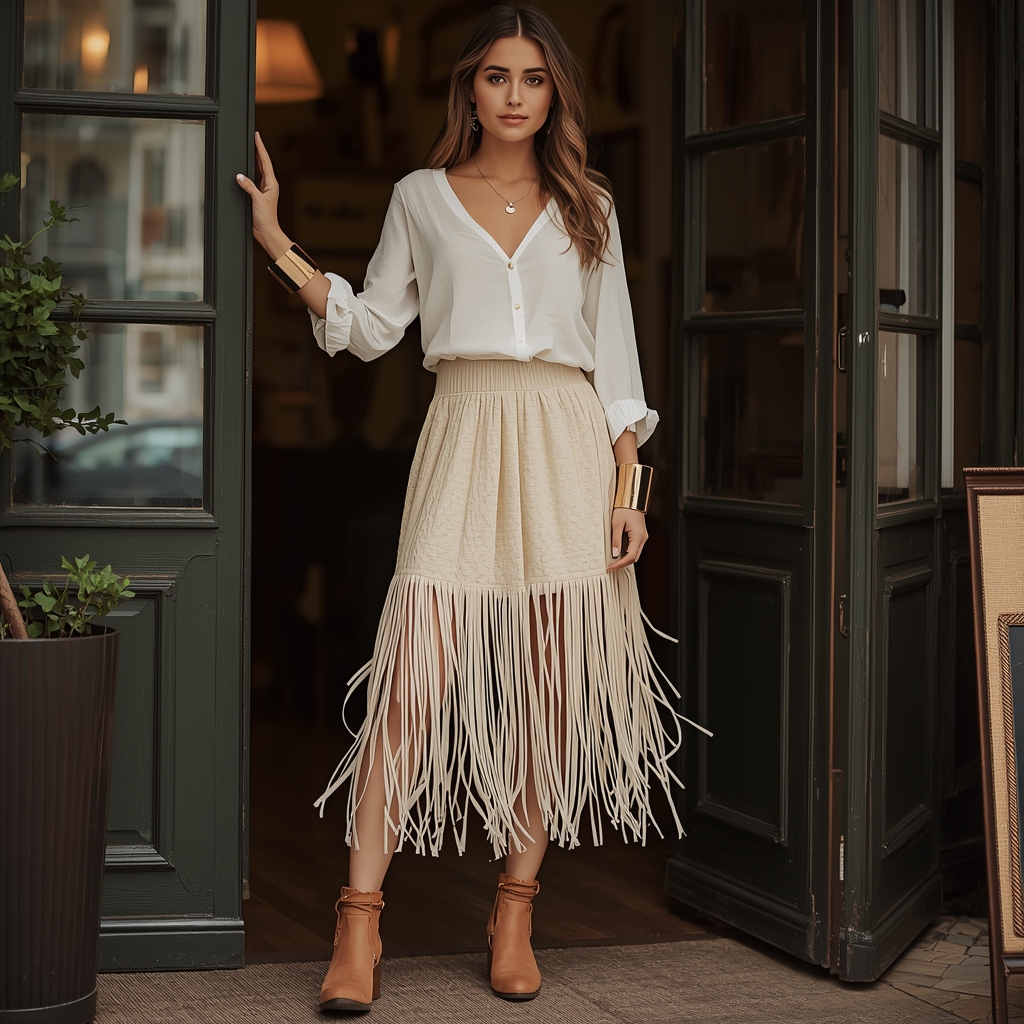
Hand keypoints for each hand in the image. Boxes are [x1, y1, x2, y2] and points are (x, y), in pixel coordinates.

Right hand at [235, 131, 289, 257]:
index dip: (261, 148)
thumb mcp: (258, 200)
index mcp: (271, 184)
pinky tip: (246, 169)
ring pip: (259, 170)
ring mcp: (264, 190)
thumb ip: (249, 187)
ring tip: (252, 148)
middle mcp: (269, 185)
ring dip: (255, 160)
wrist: (267, 232)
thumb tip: (240, 176)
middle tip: (254, 138)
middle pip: (263, 163)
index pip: (265, 161)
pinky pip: (253, 179)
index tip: (257, 136)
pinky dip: (250, 172)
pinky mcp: (258, 196)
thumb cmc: (267, 219)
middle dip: (258, 150)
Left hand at [606, 507, 647, 571]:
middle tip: (611, 566)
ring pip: (635, 554)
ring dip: (624, 558)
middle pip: (634, 558)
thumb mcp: (616, 524)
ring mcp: (642, 537)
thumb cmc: (625, 509)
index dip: (620, 564)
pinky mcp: (640, 535)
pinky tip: (618, 551)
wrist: (631, 500)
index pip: (630, 557)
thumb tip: (614, 552)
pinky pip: (634, 548)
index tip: (611, 567)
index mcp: (638, 536)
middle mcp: (642, 538)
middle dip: (622, 563)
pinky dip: (627, 552)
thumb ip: (615, 539)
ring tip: (613, 559)